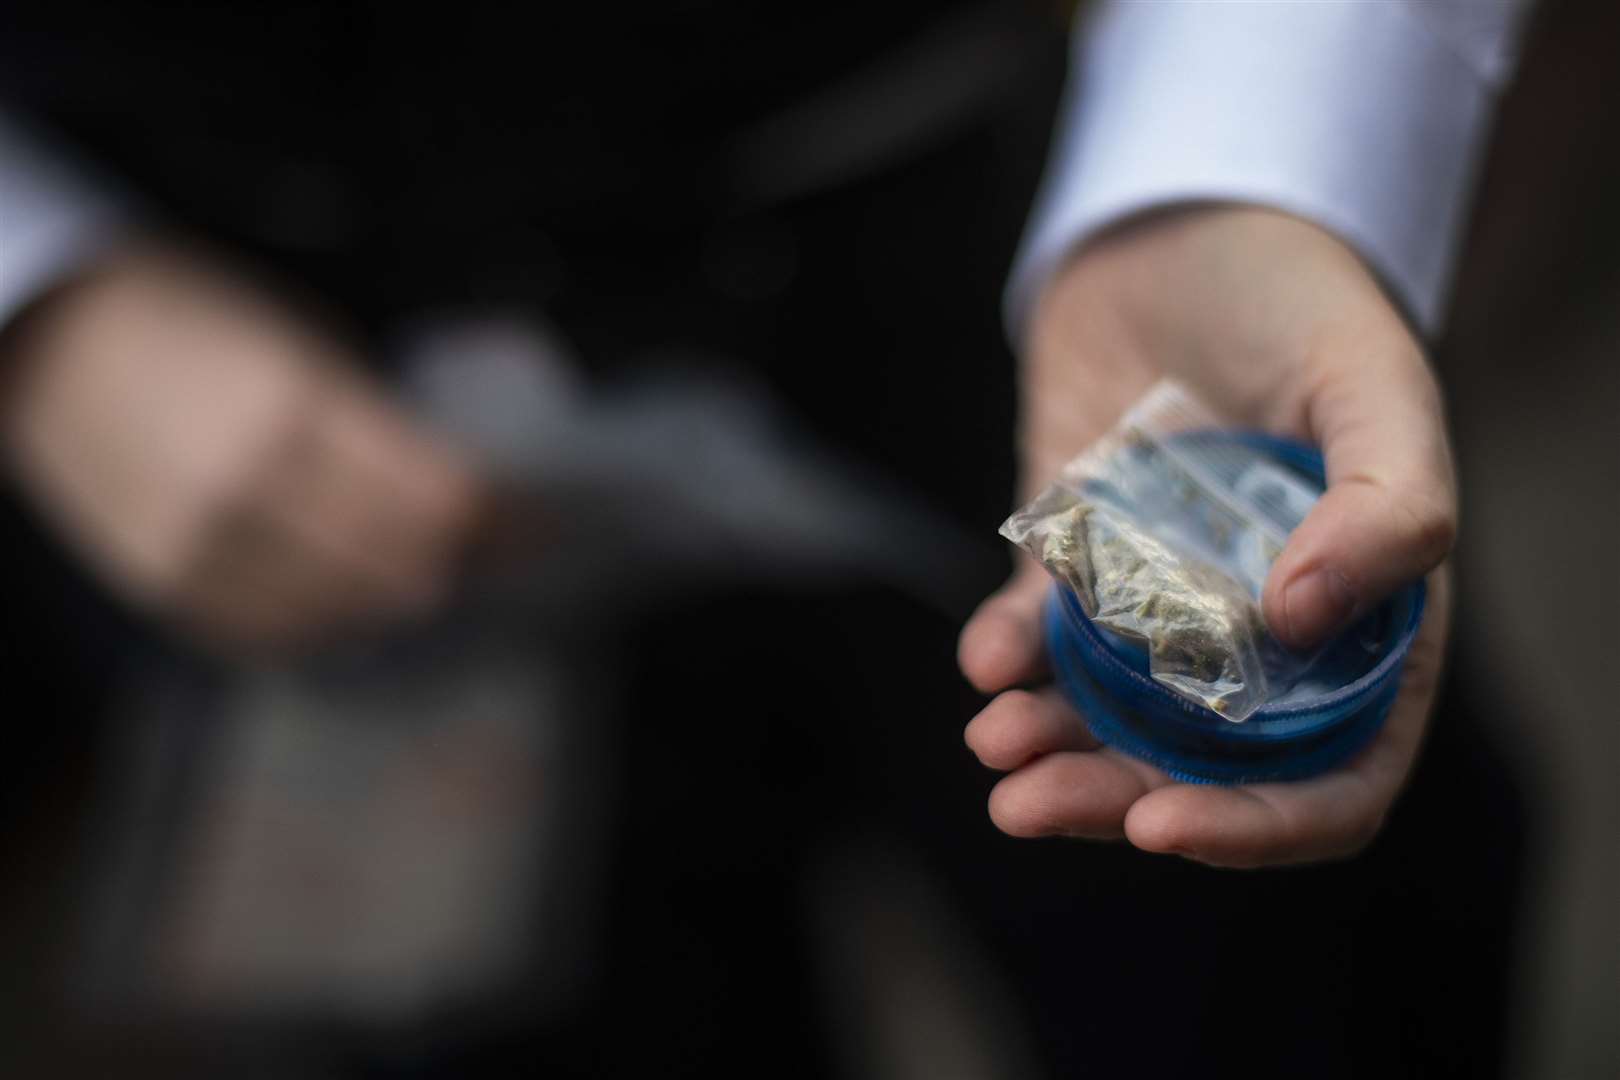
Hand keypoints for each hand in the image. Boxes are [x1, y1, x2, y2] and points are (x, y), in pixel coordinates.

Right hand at [0, 245, 484, 653]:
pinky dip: (330, 623)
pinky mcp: (164, 589)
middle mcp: (249, 493)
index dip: (499, 516)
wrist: (46, 340)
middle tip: (497, 550)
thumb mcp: (302, 345)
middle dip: (463, 560)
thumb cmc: (189, 320)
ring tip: (432, 570)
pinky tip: (357, 602)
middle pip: (401, 564)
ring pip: (344, 611)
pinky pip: (273, 636)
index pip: (433, 498)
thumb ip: (376, 426)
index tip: (538, 519)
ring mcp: (201, 551)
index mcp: (292, 412)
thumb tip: (454, 488)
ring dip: (401, 593)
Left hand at [959, 206, 1455, 866]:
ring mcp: (1160, 600)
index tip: (1161, 828)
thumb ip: (1387, 505)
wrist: (1179, 225)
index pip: (1330, 776)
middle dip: (1111, 800)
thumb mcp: (1375, 382)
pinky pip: (1037, 630)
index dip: (1256, 826)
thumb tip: (1304, 623)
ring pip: (1106, 718)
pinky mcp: (1076, 557)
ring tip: (993, 740)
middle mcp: (1257, 634)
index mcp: (1359, 626)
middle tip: (1025, 805)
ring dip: (1047, 745)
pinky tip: (982, 657)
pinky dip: (1005, 652)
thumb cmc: (1297, 297)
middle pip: (1194, 769)